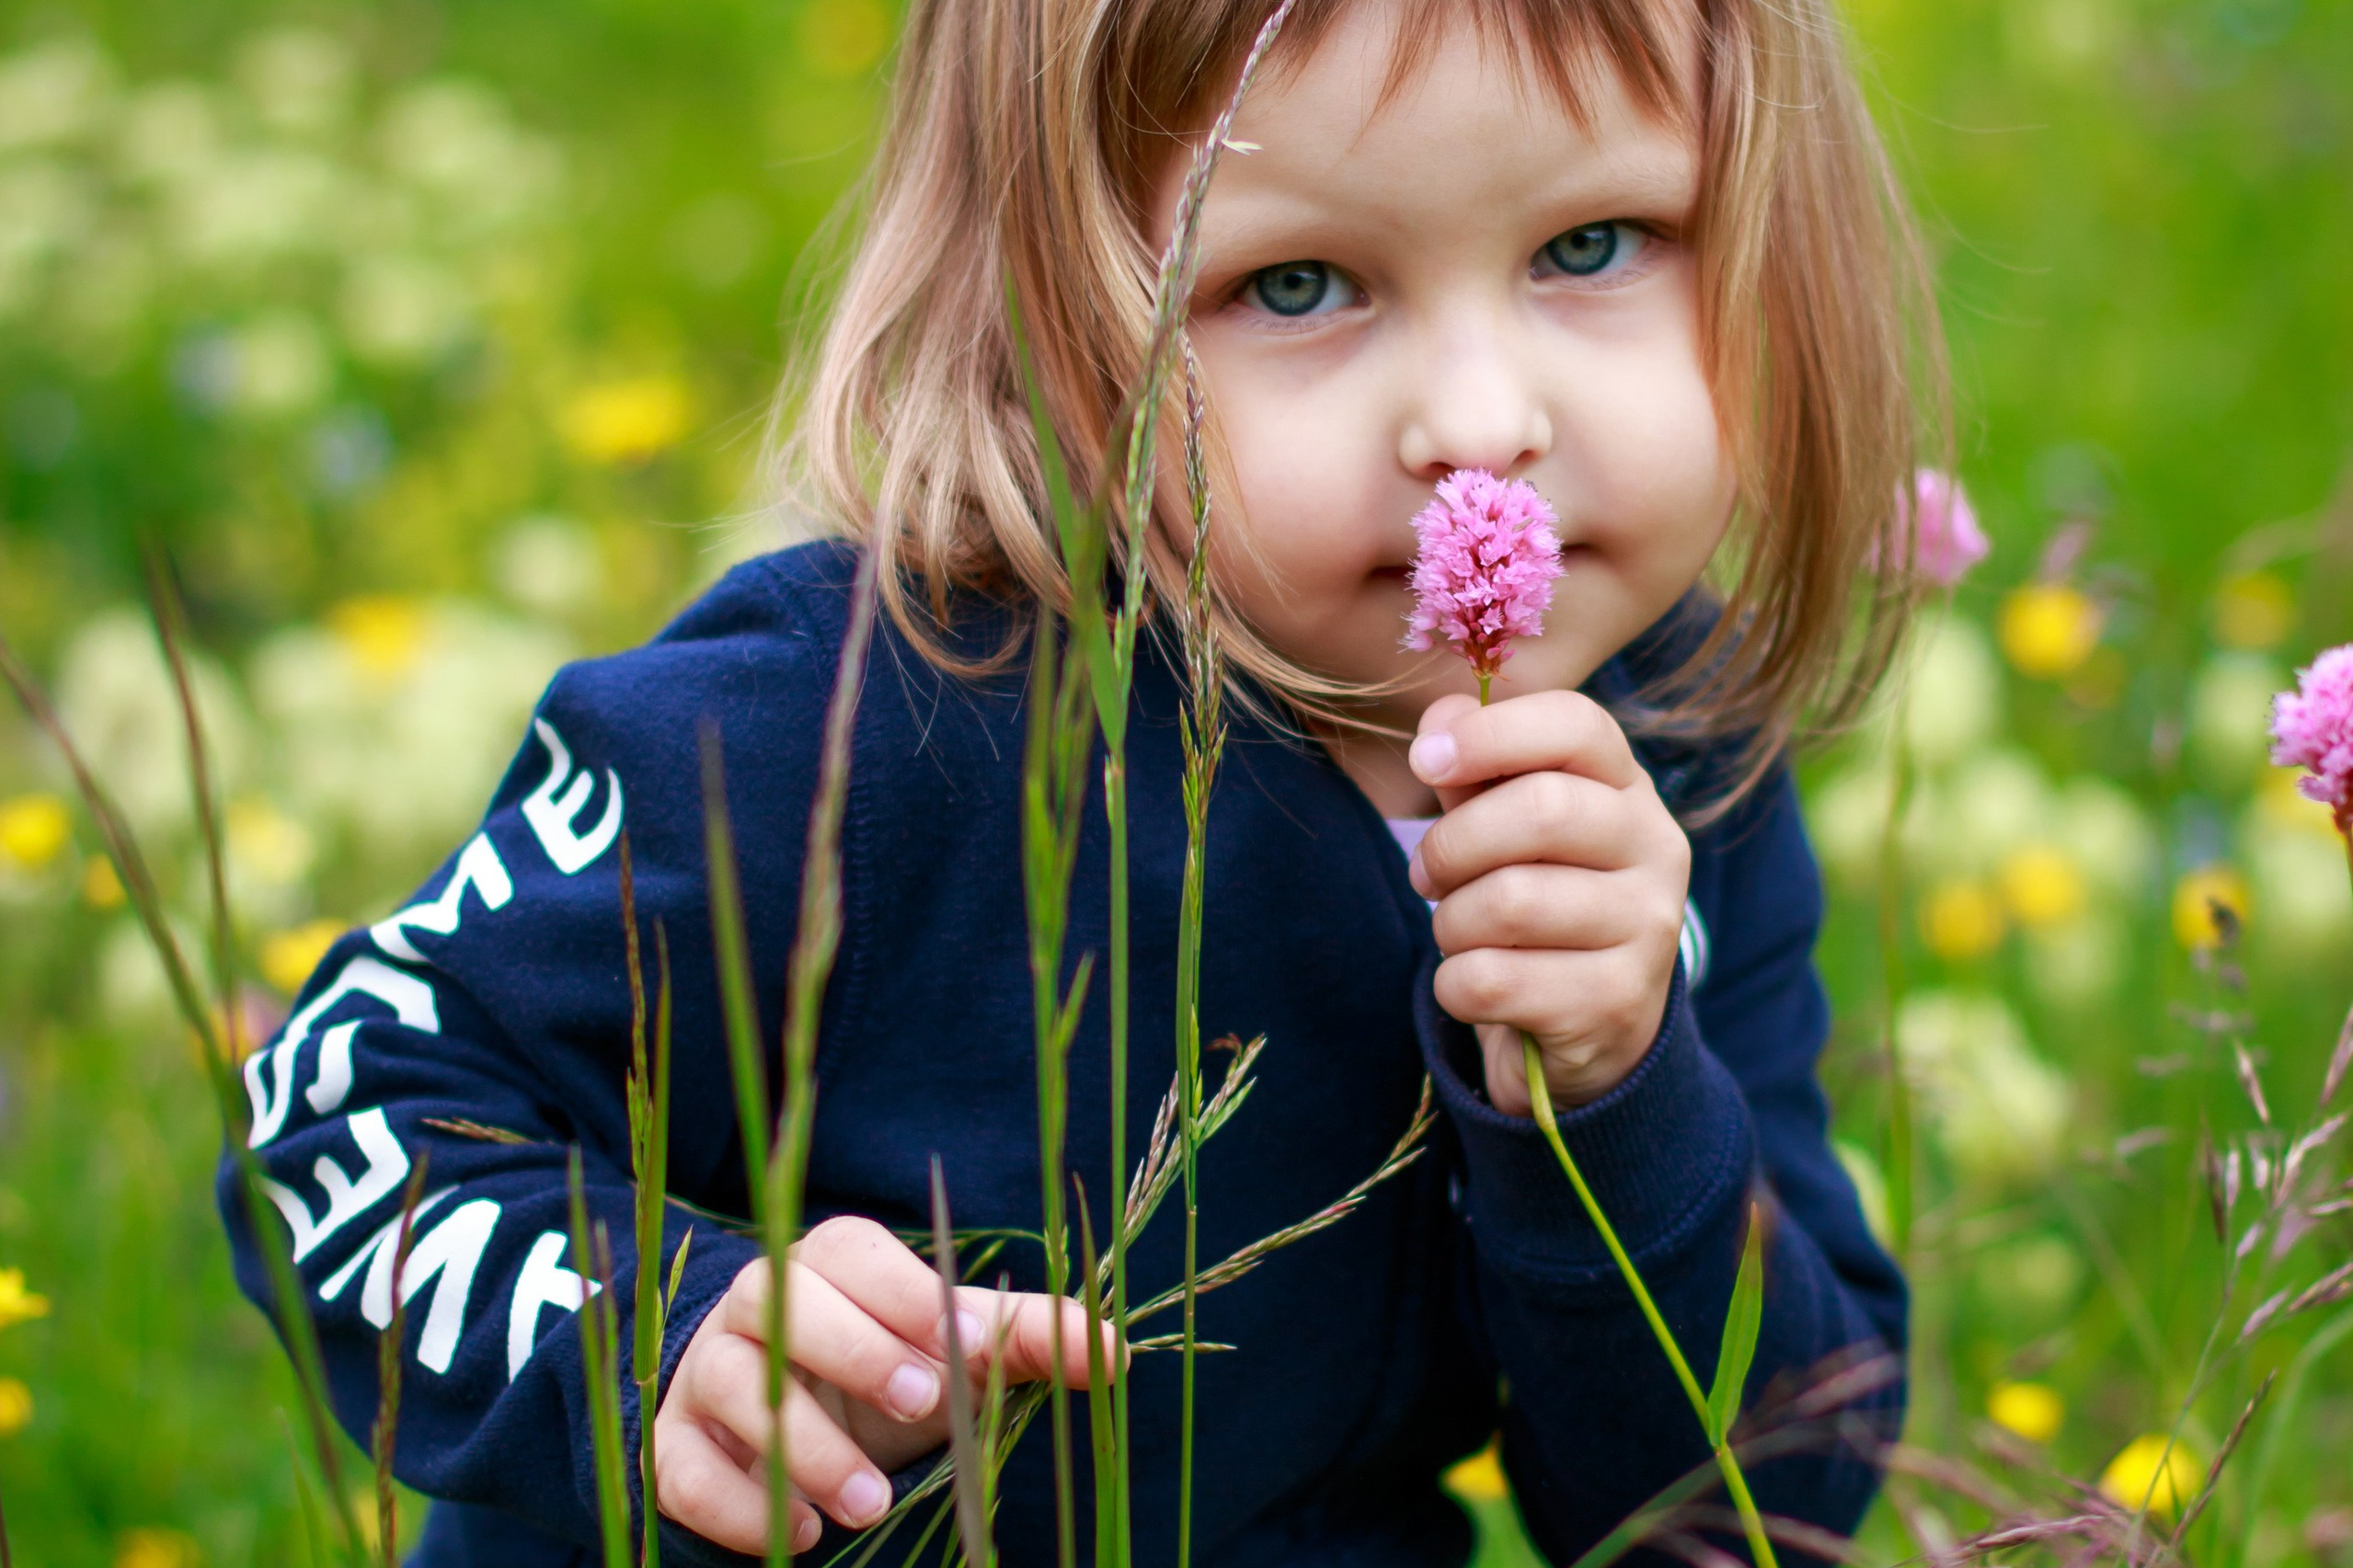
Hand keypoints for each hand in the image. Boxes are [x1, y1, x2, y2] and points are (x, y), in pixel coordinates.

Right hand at [654, 1216, 1112, 1553]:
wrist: (781, 1422)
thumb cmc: (887, 1367)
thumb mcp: (955, 1351)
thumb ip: (1029, 1340)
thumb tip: (1114, 1351)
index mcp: (830, 1263)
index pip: (850, 1249)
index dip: (900, 1290)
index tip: (954, 1340)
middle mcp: (758, 1301)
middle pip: (783, 1299)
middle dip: (854, 1351)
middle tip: (922, 1406)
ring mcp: (705, 1371)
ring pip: (733, 1385)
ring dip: (802, 1447)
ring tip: (870, 1506)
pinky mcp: (676, 1445)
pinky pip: (685, 1469)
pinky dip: (740, 1506)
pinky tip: (802, 1536)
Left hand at [1406, 689, 1689, 1113]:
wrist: (1592, 1031)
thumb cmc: (1539, 903)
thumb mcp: (1506, 827)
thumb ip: (1474, 769)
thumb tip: (1440, 719)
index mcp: (1628, 790)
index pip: (1577, 725)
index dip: (1492, 732)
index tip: (1425, 761)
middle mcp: (1657, 849)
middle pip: (1541, 809)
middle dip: (1452, 844)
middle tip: (1426, 875)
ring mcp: (1649, 929)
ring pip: (1509, 903)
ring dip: (1451, 924)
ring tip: (1459, 934)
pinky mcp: (1617, 1003)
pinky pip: (1493, 980)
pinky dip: (1454, 985)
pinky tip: (1475, 987)